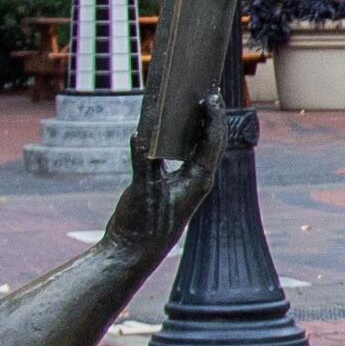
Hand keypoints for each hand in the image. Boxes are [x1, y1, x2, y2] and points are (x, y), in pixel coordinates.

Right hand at [110, 109, 217, 261]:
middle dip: (210, 118)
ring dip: (195, 127)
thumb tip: (138, 134)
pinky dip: (177, 140)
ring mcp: (184, 184)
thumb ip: (142, 161)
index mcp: (198, 181)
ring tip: (191, 105)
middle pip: (210, 142)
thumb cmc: (142, 225)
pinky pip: (179, 156)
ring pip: (197, 149)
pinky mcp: (170, 187)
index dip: (213, 117)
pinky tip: (165, 128)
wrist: (131, 253)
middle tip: (206, 92)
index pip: (213, 142)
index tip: (210, 96)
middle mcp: (196, 181)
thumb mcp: (142, 190)